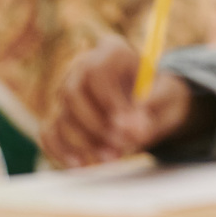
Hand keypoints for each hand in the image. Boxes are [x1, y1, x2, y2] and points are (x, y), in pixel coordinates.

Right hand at [42, 40, 194, 167]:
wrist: (151, 105)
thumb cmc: (158, 96)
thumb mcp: (166, 95)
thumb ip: (153, 107)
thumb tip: (134, 129)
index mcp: (111, 51)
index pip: (98, 72)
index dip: (110, 101)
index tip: (128, 127)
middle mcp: (82, 65)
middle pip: (73, 94)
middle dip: (96, 126)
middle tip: (120, 148)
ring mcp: (66, 90)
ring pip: (63, 116)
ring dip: (84, 143)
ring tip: (112, 158)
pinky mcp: (58, 114)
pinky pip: (50, 133)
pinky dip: (62, 151)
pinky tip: (81, 165)